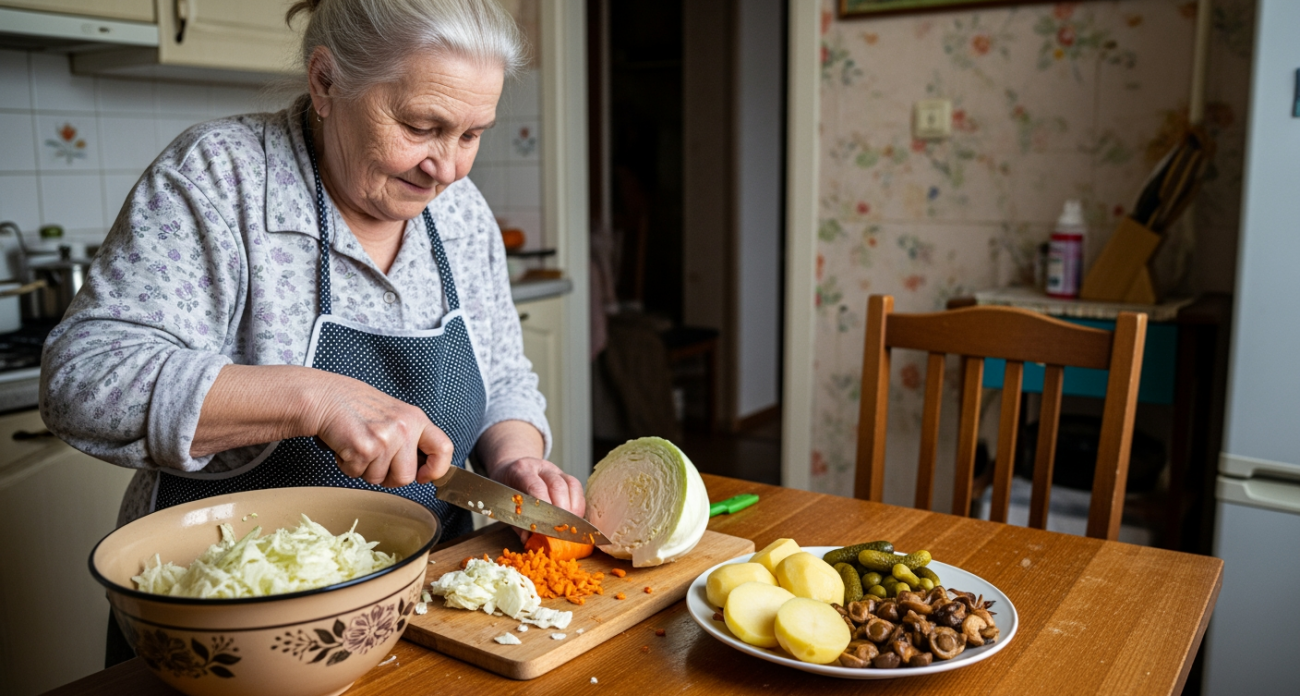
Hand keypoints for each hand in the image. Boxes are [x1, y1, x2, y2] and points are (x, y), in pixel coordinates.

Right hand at [307, 373, 452, 487]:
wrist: (323, 396)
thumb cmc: (354, 406)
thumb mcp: (393, 415)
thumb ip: (410, 437)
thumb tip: (424, 467)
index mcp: (415, 418)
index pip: (444, 449)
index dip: (436, 470)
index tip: (425, 476)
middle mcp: (404, 427)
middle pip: (406, 477)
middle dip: (387, 476)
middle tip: (374, 459)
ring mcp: (386, 438)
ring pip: (379, 479)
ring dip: (363, 469)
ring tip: (356, 445)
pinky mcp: (365, 448)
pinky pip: (357, 474)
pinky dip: (347, 465)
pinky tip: (345, 445)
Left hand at [491, 457, 585, 541]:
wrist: (509, 471)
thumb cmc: (506, 490)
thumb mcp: (504, 503)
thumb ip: (517, 523)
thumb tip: (528, 540)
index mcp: (521, 471)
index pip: (536, 487)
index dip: (544, 505)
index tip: (546, 525)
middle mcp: (540, 467)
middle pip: (557, 485)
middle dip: (561, 510)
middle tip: (560, 529)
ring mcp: (555, 470)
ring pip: (572, 485)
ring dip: (573, 508)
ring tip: (569, 526)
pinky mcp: (565, 476)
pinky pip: (577, 488)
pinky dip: (578, 505)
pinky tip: (574, 518)